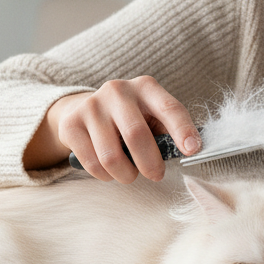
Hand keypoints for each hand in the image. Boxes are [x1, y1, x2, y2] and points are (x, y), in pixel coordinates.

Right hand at [23, 76, 200, 182]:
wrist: (83, 108)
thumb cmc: (128, 118)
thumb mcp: (151, 115)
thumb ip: (168, 130)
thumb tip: (190, 150)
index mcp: (145, 87)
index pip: (169, 107)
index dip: (183, 130)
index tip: (192, 150)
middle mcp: (117, 91)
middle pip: (136, 135)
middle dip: (150, 164)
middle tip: (156, 175)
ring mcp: (91, 106)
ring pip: (112, 156)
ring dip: (126, 175)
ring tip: (129, 174)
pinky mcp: (71, 124)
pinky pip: (92, 163)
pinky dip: (105, 176)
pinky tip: (109, 171)